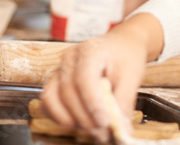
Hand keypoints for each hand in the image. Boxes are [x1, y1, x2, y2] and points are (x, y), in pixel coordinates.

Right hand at [40, 18, 154, 141]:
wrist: (120, 46)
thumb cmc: (126, 57)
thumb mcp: (132, 76)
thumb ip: (124, 102)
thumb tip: (121, 130)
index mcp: (91, 50)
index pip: (84, 77)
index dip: (92, 103)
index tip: (105, 122)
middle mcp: (70, 58)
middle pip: (68, 92)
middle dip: (85, 118)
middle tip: (103, 133)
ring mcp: (59, 69)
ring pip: (52, 99)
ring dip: (71, 120)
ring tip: (93, 128)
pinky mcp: (54, 82)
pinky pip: (47, 103)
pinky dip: (59, 118)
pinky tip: (78, 123)